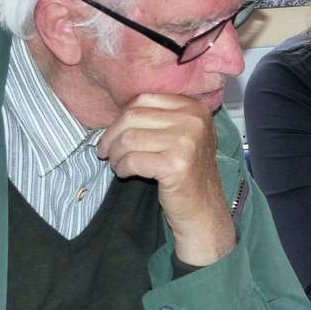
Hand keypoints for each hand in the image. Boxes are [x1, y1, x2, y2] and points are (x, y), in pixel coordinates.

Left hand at [97, 92, 234, 265]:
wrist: (203, 210)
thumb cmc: (187, 173)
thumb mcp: (182, 136)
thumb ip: (159, 118)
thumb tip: (120, 112)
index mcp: (195, 108)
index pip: (144, 99)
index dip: (122, 117)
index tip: (114, 134)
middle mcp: (193, 121)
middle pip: (133, 116)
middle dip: (112, 136)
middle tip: (106, 152)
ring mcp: (186, 142)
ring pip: (129, 138)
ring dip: (116, 155)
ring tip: (118, 165)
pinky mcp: (175, 165)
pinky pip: (132, 160)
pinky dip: (122, 168)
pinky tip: (125, 174)